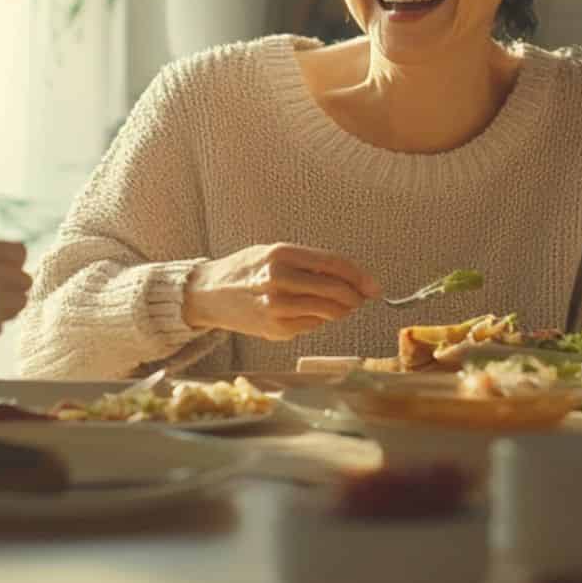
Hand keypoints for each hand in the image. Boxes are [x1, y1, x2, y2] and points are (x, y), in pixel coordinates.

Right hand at [181, 242, 379, 340]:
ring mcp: (276, 307)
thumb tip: (353, 280)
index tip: (373, 285)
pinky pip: (312, 326)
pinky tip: (312, 313)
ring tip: (341, 306)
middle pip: (335, 290)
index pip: (334, 264)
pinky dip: (319, 321)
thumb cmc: (244, 270)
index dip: (359, 276)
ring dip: (341, 310)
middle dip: (355, 296)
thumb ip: (310, 264)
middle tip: (362, 298)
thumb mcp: (273, 253)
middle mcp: (279, 279)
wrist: (208, 293)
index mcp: (281, 254)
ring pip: (327, 311)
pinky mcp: (275, 329)